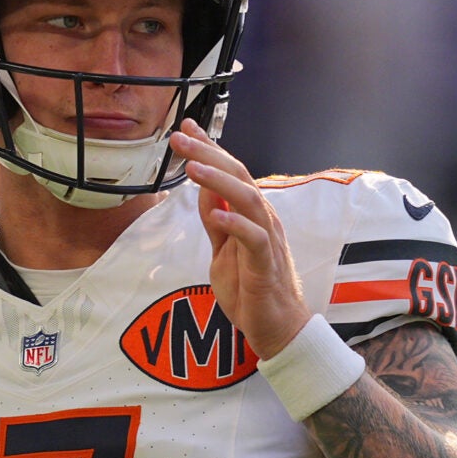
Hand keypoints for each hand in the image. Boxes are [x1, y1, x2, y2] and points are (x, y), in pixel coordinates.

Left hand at [169, 119, 312, 357]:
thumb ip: (215, 219)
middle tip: (180, 138)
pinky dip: (236, 224)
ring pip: (247, 200)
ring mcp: (267, 240)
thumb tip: (202, 187)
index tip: (185, 128)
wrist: (276, 328)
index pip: (231, 172)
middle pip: (238, 177)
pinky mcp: (266, 266)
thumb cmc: (251, 288)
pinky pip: (254, 239)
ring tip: (192, 168)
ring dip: (219, 182)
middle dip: (208, 155)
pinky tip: (216, 214)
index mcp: (252, 213)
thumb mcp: (223, 249)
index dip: (209, 149)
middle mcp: (263, 219)